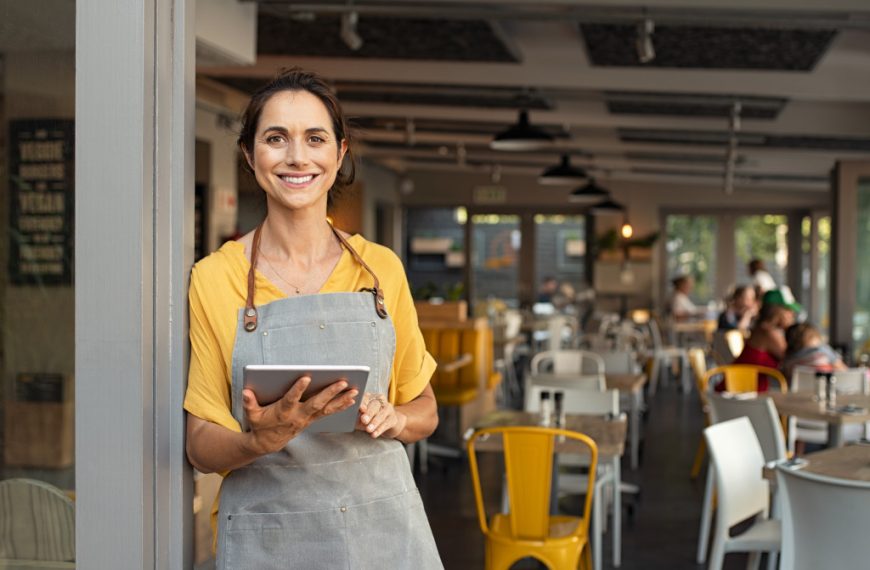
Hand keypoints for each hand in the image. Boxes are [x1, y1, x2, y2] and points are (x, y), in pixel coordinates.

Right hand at [242, 376, 357, 454]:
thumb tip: (246, 392)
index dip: (298, 389)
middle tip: (342, 381)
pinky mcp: (312, 420)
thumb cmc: (260, 424)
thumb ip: (249, 403)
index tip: (306, 377)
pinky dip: (341, 406)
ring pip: (327, 408)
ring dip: (341, 399)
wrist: (268, 443)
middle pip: (316, 403)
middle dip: (330, 392)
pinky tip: (352, 399)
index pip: (291, 399)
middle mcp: (298, 415)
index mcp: (283, 411)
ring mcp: (307, 418)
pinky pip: (329, 412)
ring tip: (355, 390)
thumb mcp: (252, 414)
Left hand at [356, 392, 406, 438]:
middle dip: (369, 413)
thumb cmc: (370, 419)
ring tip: (368, 430)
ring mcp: (388, 409)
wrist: (387, 423)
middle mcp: (380, 401)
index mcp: (370, 397)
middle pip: (375, 405)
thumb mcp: (362, 416)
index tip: (361, 409)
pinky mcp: (393, 418)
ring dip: (374, 422)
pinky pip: (386, 423)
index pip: (366, 398)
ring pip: (381, 414)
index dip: (363, 403)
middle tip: (364, 420)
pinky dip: (379, 429)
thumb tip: (348, 419)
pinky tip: (374, 434)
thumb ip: (356, 416)